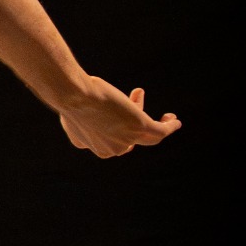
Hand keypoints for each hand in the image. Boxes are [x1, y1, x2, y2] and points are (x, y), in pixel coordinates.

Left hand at [58, 79, 180, 157]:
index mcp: (93, 146)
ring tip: (168, 118)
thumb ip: (80, 118)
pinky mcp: (140, 128)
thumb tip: (88, 111)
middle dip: (134, 113)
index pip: (112, 135)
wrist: (75, 96)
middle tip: (136, 95)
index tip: (120, 97)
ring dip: (158, 126)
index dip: (117, 117)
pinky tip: (175, 121)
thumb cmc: (71, 99)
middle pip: (129, 135)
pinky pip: (160, 132)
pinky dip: (169, 127)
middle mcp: (110, 149)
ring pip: (148, 137)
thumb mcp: (73, 111)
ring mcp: (126, 140)